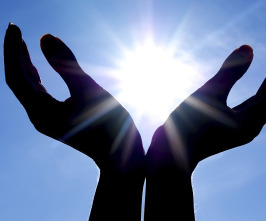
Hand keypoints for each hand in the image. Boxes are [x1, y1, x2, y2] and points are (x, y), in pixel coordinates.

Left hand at [4, 24, 143, 172]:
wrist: (119, 155)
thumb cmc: (109, 126)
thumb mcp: (89, 91)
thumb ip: (67, 64)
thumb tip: (45, 37)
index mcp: (41, 112)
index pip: (17, 76)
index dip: (12, 51)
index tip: (14, 27)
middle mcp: (39, 117)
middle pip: (18, 81)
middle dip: (14, 55)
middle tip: (14, 29)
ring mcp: (47, 119)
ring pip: (27, 88)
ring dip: (23, 65)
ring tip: (20, 44)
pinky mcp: (56, 118)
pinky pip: (38, 95)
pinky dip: (35, 78)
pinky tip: (35, 68)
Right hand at [147, 44, 265, 174]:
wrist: (170, 153)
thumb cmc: (188, 125)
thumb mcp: (210, 94)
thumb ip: (229, 71)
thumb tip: (249, 48)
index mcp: (249, 124)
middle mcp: (248, 129)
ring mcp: (238, 130)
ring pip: (259, 104)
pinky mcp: (228, 128)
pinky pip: (248, 108)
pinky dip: (253, 94)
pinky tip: (251, 87)